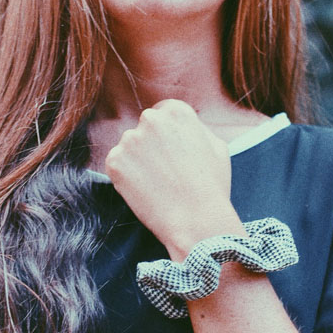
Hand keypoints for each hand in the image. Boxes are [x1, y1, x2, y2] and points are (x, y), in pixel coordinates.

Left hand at [105, 99, 244, 260]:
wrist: (196, 220)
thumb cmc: (211, 187)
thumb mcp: (217, 147)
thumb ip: (194, 128)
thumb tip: (178, 125)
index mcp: (177, 112)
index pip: (162, 114)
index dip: (166, 137)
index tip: (170, 155)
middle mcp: (150, 119)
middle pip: (143, 129)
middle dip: (149, 147)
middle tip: (164, 173)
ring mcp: (130, 140)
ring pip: (128, 148)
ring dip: (136, 162)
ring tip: (157, 185)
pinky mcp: (115, 161)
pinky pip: (116, 165)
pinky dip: (125, 178)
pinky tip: (144, 191)